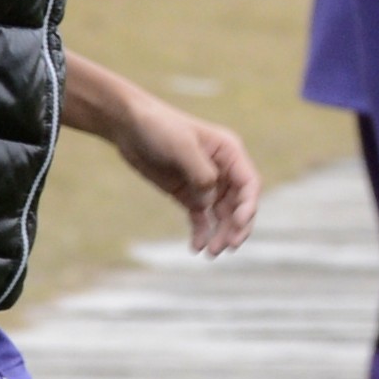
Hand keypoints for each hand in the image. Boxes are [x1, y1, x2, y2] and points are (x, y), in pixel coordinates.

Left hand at [104, 96, 263, 257]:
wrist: (129, 125)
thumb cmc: (159, 127)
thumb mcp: (181, 146)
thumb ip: (201, 173)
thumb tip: (210, 202)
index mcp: (230, 153)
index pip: (249, 184)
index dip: (248, 206)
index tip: (239, 224)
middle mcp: (223, 170)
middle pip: (238, 204)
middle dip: (235, 227)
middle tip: (226, 247)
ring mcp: (205, 183)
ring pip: (221, 215)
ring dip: (219, 234)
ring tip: (210, 253)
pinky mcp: (187, 193)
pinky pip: (200, 217)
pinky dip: (201, 232)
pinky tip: (196, 247)